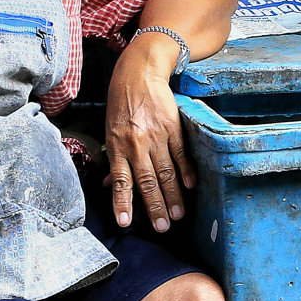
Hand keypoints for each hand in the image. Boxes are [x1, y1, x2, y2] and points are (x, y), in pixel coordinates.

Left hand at [104, 34, 193, 232]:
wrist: (139, 73)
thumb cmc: (121, 105)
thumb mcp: (110, 132)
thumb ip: (114, 160)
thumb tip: (110, 186)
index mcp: (118, 147)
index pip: (120, 180)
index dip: (122, 202)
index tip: (126, 222)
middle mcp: (136, 144)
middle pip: (147, 181)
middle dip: (155, 206)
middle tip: (163, 227)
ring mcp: (156, 136)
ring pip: (166, 171)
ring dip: (173, 195)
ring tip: (178, 215)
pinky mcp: (173, 127)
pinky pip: (180, 153)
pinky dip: (186, 171)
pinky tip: (190, 186)